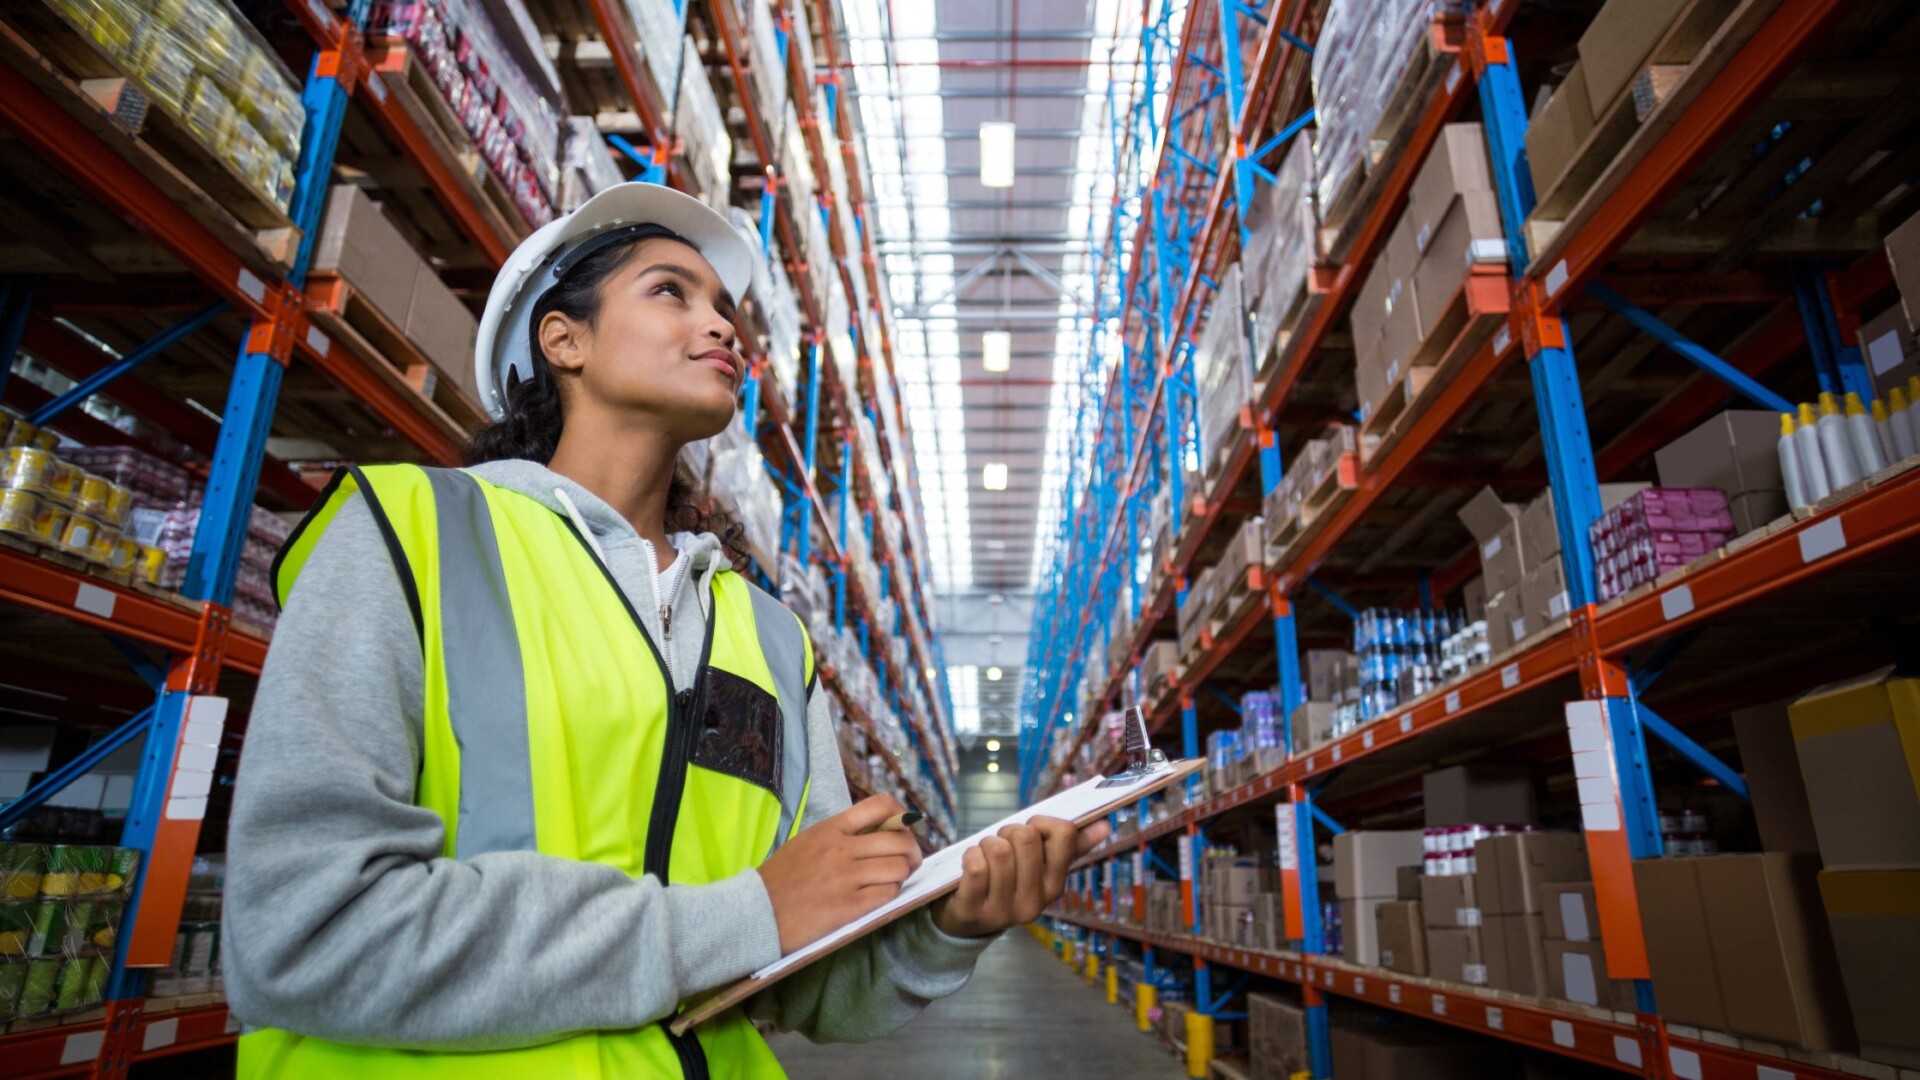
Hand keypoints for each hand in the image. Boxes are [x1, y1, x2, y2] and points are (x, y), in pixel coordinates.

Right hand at [757, 794, 924, 953]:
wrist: (756, 912)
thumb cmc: (781, 880)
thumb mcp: (807, 842)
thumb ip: (840, 834)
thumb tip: (881, 830)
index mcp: (830, 829)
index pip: (880, 805)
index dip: (902, 815)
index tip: (905, 828)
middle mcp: (840, 849)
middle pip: (899, 840)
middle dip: (912, 852)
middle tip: (909, 862)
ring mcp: (845, 878)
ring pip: (899, 868)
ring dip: (902, 876)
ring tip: (892, 881)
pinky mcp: (848, 907)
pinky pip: (888, 895)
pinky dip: (891, 895)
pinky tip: (879, 897)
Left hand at [931, 817, 1110, 938]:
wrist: (967, 923)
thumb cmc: (1006, 882)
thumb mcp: (1038, 867)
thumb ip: (1070, 847)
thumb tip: (1104, 824)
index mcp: (1055, 886)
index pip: (1064, 835)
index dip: (1042, 822)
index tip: (1031, 832)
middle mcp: (1035, 902)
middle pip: (1026, 837)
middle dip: (1008, 832)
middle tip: (1002, 847)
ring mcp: (1005, 910)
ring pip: (999, 850)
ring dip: (986, 844)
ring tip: (985, 857)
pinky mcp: (974, 911)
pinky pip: (976, 866)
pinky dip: (970, 856)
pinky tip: (970, 866)